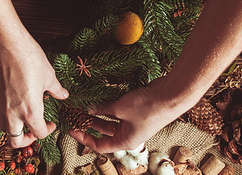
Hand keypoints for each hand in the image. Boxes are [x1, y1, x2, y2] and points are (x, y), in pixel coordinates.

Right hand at [0, 30, 68, 147]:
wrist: (6, 44)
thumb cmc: (29, 59)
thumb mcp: (49, 76)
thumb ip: (56, 89)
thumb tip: (62, 94)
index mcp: (31, 112)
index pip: (39, 133)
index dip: (48, 131)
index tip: (51, 123)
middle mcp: (13, 113)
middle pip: (15, 140)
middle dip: (26, 140)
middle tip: (34, 131)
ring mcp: (1, 105)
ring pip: (5, 128)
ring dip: (14, 130)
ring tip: (24, 120)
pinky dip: (7, 114)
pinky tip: (16, 103)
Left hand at [69, 78, 187, 152]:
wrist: (170, 96)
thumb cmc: (147, 107)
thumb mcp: (119, 108)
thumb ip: (102, 109)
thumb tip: (89, 108)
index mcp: (125, 141)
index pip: (100, 146)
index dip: (84, 138)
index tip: (71, 129)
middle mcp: (128, 135)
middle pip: (103, 133)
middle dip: (89, 123)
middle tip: (74, 114)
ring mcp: (132, 123)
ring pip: (109, 120)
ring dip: (97, 113)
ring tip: (82, 105)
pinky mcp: (135, 112)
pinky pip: (116, 111)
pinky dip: (107, 106)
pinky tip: (96, 98)